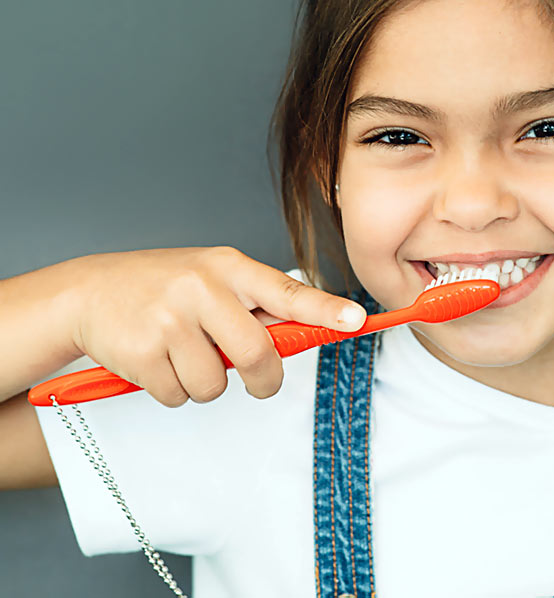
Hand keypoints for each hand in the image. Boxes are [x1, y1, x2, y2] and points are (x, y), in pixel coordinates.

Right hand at [71, 246, 365, 406]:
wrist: (88, 291)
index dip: (324, 309)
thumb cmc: (162, 288)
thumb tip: (301, 335)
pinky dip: (172, 390)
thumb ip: (251, 305)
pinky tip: (156, 361)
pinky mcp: (143, 352)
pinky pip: (178, 396)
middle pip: (258, 354)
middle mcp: (202, 288)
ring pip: (215, 385)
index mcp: (228, 267)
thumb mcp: (209, 278)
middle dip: (262, 379)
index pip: (286, 291)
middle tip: (256, 381)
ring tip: (183, 354)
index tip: (356, 320)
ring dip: (204, 384)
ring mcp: (171, 320)